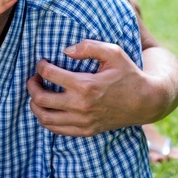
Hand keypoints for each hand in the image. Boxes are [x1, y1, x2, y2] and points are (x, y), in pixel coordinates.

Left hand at [28, 39, 154, 134]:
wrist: (145, 102)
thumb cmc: (129, 73)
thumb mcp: (113, 52)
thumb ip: (89, 46)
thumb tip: (66, 50)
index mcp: (86, 85)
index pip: (49, 74)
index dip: (40, 66)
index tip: (42, 62)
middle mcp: (81, 106)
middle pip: (40, 98)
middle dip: (31, 85)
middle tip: (34, 78)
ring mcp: (83, 121)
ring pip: (44, 118)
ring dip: (35, 104)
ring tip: (38, 93)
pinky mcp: (86, 131)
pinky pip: (57, 130)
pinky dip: (46, 119)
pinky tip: (49, 108)